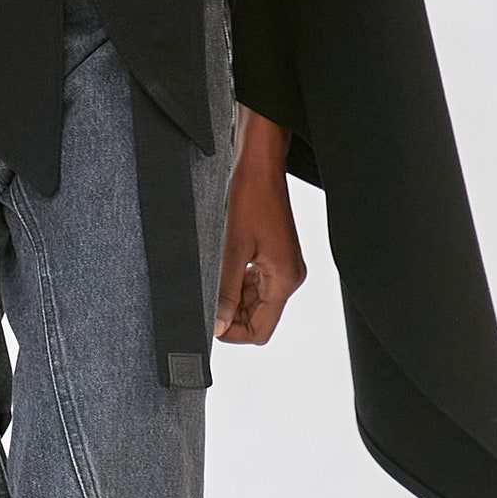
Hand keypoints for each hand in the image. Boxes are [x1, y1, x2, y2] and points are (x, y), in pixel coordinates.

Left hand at [214, 111, 306, 345]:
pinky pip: (257, 283)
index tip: (210, 321)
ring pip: (256, 301)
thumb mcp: (231, 249)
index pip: (260, 331)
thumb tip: (217, 324)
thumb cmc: (249, 198)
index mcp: (284, 280)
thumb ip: (224, 290)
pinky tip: (224, 264)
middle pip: (259, 318)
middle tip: (207, 296)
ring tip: (215, 274)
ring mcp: (284, 267)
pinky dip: (239, 282)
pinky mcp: (277, 256)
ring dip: (233, 297)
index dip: (233, 332)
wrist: (260, 165)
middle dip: (231, 313)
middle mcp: (289, 277)